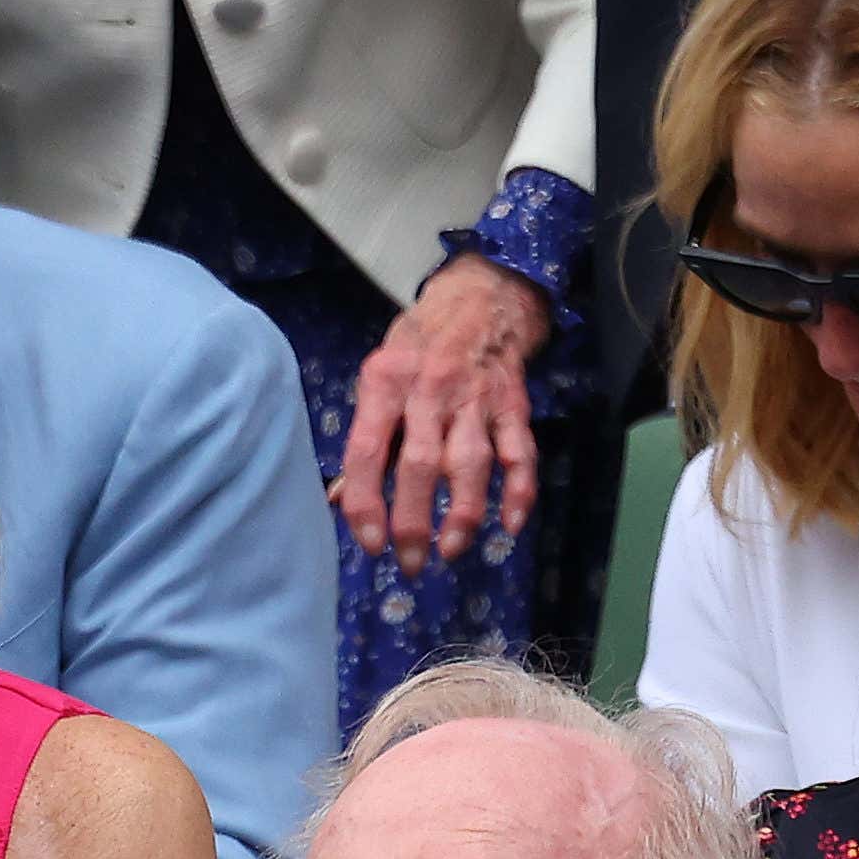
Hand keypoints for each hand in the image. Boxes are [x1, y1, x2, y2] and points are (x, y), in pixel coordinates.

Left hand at [340, 256, 546, 573]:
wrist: (483, 295)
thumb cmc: (420, 343)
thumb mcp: (379, 376)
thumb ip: (367, 438)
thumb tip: (338, 499)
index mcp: (387, 382)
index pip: (370, 451)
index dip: (367, 501)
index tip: (370, 542)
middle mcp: (431, 389)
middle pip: (421, 465)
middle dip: (415, 521)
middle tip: (410, 564)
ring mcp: (478, 397)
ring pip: (472, 463)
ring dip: (464, 513)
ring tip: (452, 551)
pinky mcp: (514, 404)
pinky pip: (520, 452)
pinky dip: (520, 489)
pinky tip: (512, 523)